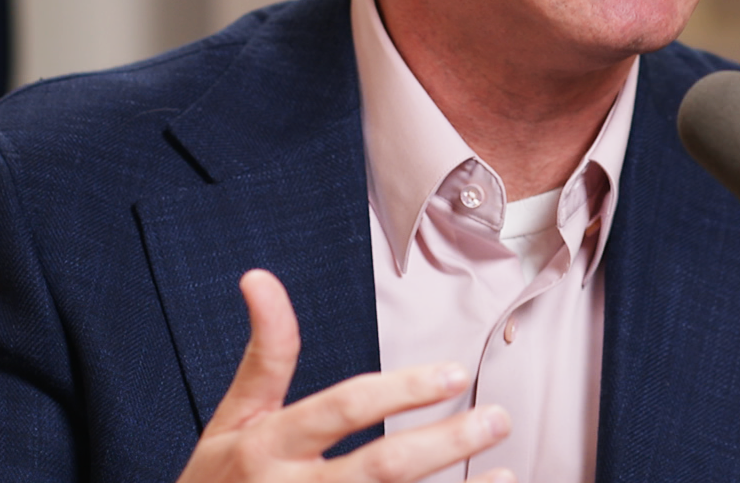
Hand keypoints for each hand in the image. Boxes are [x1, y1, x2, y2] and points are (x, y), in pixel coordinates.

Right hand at [176, 269, 512, 482]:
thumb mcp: (232, 419)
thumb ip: (264, 354)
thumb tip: (261, 277)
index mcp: (266, 447)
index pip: (343, 410)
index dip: (400, 391)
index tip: (454, 373)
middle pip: (380, 469)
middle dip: (444, 444)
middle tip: (498, 418)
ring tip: (507, 471)